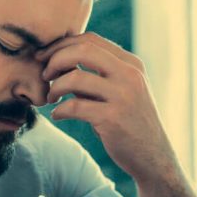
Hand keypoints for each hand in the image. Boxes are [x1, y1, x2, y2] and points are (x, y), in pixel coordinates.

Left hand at [36, 32, 180, 184]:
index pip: (90, 40)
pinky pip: (74, 106)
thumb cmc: (128, 122)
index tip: (45, 57)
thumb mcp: (119, 92)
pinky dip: (59, 110)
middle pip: (82, 50)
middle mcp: (130, 75)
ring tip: (51, 98)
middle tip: (44, 74)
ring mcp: (123, 96)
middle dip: (55, 59)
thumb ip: (95, 76)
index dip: (62, 45)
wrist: (152, 156)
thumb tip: (58, 61)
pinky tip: (57, 115)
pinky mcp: (113, 119)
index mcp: (131, 64)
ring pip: (75, 78)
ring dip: (55, 87)